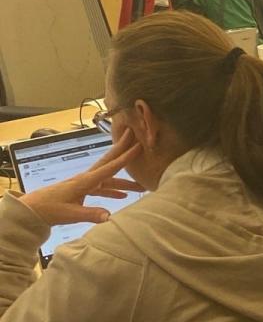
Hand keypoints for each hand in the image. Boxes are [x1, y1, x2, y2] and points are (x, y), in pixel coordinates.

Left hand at [19, 129, 143, 226]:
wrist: (31, 210)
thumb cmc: (49, 210)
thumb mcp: (70, 214)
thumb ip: (91, 214)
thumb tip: (110, 216)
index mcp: (85, 181)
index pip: (110, 167)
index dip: (126, 157)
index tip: (138, 146)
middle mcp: (87, 178)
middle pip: (109, 163)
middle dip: (123, 150)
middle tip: (135, 137)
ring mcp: (85, 184)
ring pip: (109, 178)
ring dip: (124, 181)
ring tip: (141, 185)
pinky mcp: (81, 191)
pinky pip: (102, 187)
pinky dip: (114, 190)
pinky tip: (122, 196)